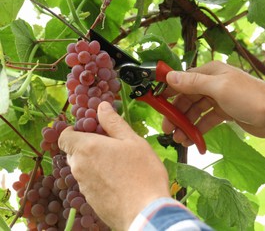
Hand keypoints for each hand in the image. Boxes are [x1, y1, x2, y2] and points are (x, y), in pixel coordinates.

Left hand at [58, 102, 169, 229]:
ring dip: (94, 163)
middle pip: (74, 152)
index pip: (64, 136)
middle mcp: (79, 167)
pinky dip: (99, 178)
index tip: (91, 130)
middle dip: (87, 146)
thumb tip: (102, 106)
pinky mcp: (90, 201)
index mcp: (87, 148)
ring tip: (118, 164)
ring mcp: (84, 186)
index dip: (74, 131)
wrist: (146, 211)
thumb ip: (114, 122)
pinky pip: (89, 184)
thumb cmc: (142, 173)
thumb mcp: (132, 141)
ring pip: (82, 169)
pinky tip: (119, 181)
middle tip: (110, 145)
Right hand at [162, 61, 264, 144]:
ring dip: (186, 124)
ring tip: (177, 139)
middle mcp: (214, 83)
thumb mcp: (219, 88)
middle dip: (176, 113)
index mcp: (211, 72)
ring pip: (196, 111)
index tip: (156, 104)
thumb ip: (193, 83)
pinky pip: (207, 120)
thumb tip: (169, 76)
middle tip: (166, 129)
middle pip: (188, 98)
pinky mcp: (226, 113)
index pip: (183, 80)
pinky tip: (191, 140)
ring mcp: (220, 99)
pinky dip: (198, 129)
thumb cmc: (248, 97)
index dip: (169, 91)